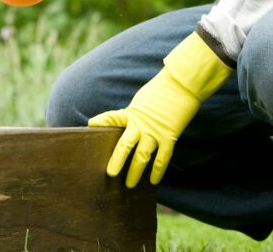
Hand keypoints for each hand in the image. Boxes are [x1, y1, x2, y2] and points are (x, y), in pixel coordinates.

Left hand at [88, 32, 231, 187]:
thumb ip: (130, 116)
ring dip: (135, 172)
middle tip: (110, 174)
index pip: (111, 118)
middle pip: (125, 145)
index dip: (100, 122)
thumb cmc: (158, 93)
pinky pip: (162, 158)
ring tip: (129, 185)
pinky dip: (158, 171)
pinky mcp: (169, 137)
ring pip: (143, 156)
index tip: (90, 127)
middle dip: (117, 160)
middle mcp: (141, 124)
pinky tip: (153, 181)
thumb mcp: (139, 102)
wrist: (181, 86)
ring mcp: (155, 132)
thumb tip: (123, 128)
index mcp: (131, 112)